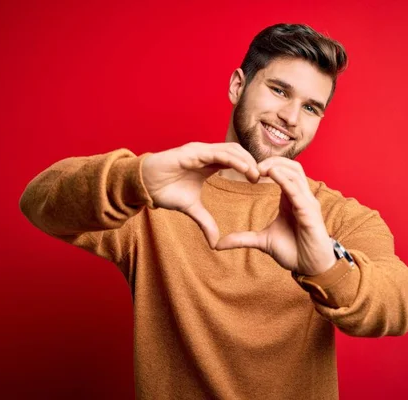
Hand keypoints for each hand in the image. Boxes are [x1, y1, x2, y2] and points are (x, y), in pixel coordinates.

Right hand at [142, 142, 259, 247]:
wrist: (143, 185)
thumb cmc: (164, 191)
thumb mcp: (191, 209)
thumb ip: (205, 222)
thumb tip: (215, 243)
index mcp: (209, 162)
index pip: (236, 160)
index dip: (250, 168)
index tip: (261, 182)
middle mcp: (206, 153)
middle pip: (238, 152)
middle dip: (253, 163)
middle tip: (265, 178)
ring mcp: (200, 150)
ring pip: (231, 150)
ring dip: (247, 161)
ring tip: (258, 175)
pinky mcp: (192, 152)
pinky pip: (218, 153)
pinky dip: (234, 160)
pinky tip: (245, 170)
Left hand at [216, 157, 335, 275]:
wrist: (310, 268)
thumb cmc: (293, 251)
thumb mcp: (262, 242)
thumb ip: (242, 238)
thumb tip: (218, 244)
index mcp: (291, 199)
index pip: (283, 171)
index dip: (268, 165)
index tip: (248, 169)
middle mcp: (301, 197)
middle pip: (291, 166)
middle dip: (273, 161)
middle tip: (253, 165)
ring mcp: (307, 203)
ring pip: (296, 173)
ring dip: (278, 166)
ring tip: (260, 168)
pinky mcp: (310, 212)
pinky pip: (297, 190)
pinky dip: (285, 179)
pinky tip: (272, 174)